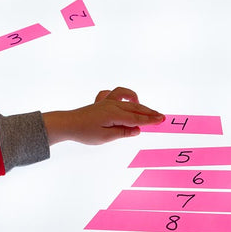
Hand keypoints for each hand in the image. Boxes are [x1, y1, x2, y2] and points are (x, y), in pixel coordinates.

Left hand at [43, 87, 164, 144]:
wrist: (68, 124)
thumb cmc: (85, 132)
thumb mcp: (105, 137)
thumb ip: (123, 132)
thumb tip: (138, 130)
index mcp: (114, 114)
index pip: (136, 119)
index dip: (150, 120)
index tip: (162, 120)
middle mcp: (112, 105)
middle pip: (135, 108)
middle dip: (149, 112)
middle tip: (161, 117)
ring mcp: (106, 101)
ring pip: (127, 99)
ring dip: (137, 102)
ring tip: (143, 109)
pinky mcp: (101, 102)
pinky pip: (114, 94)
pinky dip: (122, 96)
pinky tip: (125, 102)